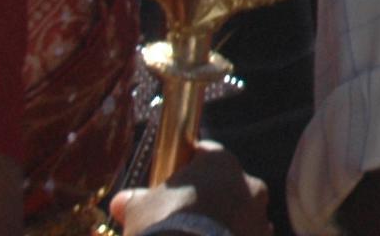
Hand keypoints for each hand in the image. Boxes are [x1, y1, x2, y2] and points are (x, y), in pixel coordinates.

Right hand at [113, 145, 270, 235]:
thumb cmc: (164, 225)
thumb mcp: (140, 210)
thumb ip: (133, 201)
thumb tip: (120, 201)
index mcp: (220, 162)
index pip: (205, 153)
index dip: (188, 166)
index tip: (175, 180)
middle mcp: (248, 183)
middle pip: (227, 185)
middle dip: (208, 198)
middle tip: (184, 217)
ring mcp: (259, 214)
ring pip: (240, 213)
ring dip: (223, 222)